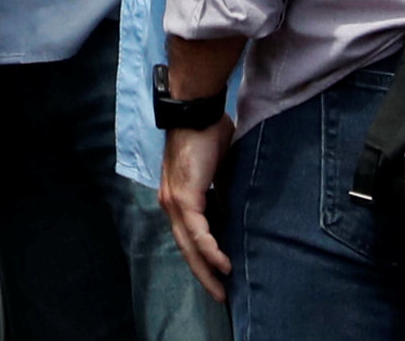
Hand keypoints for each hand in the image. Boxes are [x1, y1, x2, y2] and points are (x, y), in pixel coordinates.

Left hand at [160, 116, 233, 299]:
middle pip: (185, 248)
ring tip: (222, 288)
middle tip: (220, 294)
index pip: (187, 235)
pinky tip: (223, 264)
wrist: (196, 110)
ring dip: (206, 269)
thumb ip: (221, 191)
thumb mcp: (219, 170)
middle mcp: (170, 202)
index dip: (200, 257)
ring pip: (189, 245)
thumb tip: (233, 208)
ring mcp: (174, 200)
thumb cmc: (208, 133)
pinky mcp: (184, 196)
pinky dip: (210, 249)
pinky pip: (197, 231)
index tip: (217, 275)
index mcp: (177, 197)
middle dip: (202, 273)